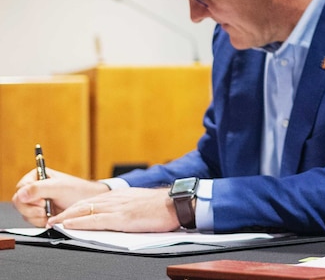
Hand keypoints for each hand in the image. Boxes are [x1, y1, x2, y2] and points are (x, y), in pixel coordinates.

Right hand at [12, 168, 108, 226]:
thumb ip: (39, 188)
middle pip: (19, 202)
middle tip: (44, 209)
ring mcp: (36, 202)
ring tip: (50, 213)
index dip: (28, 197)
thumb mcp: (59, 187)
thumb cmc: (78, 191)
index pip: (20, 188)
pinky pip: (32, 220)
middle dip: (32, 209)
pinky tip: (51, 218)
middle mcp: (34, 189)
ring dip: (36, 216)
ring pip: (24, 213)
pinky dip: (40, 221)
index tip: (42, 201)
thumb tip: (21, 194)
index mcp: (37, 177)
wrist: (89, 205)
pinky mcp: (40, 213)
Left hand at [47, 187, 179, 231]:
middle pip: (83, 204)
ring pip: (85, 210)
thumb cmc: (162, 206)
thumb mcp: (139, 203)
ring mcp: (117, 208)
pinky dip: (79, 222)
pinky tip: (68, 225)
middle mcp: (115, 199)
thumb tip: (119, 215)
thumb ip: (126, 206)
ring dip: (66, 217)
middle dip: (65, 212)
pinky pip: (95, 220)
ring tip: (53, 223)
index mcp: (119, 197)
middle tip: (51, 219)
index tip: (63, 213)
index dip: (74, 208)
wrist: (176, 203)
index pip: (91, 201)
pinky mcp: (122, 218)